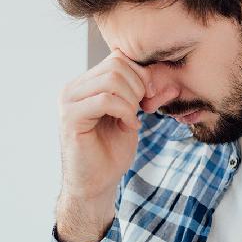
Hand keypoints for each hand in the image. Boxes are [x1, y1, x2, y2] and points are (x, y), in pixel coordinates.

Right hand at [57, 48, 153, 203]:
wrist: (96, 182)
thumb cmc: (113, 150)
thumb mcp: (134, 116)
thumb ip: (148, 97)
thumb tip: (173, 85)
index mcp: (86, 83)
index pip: (118, 58)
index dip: (141, 74)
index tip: (150, 97)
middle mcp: (73, 88)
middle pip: (116, 65)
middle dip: (139, 87)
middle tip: (142, 109)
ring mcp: (69, 101)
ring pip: (112, 80)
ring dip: (132, 101)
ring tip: (132, 119)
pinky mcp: (70, 117)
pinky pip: (105, 100)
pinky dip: (125, 112)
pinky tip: (128, 126)